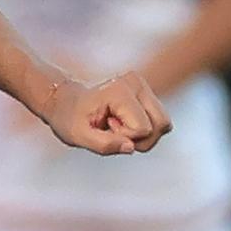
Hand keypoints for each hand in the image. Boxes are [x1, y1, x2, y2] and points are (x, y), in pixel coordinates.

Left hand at [40, 70, 168, 155]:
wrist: (66, 102)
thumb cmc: (69, 118)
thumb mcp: (78, 136)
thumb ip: (104, 144)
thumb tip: (131, 147)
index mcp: (119, 91)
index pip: (143, 128)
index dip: (125, 137)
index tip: (105, 126)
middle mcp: (136, 83)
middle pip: (162, 124)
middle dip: (141, 138)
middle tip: (114, 130)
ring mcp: (143, 85)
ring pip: (164, 123)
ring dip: (144, 135)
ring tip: (118, 127)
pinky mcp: (145, 92)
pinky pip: (159, 120)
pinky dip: (144, 129)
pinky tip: (124, 123)